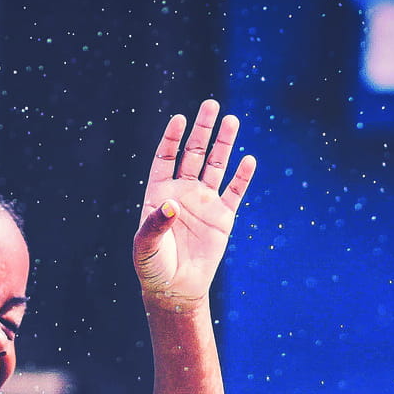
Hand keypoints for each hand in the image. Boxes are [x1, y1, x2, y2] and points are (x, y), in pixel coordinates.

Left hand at [133, 99, 256, 311]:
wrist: (175, 289)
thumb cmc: (153, 266)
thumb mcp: (145, 246)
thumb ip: (155, 224)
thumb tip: (172, 205)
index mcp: (159, 193)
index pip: (166, 158)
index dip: (172, 138)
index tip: (179, 119)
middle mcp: (183, 192)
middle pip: (194, 153)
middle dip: (202, 130)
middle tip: (211, 105)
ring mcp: (204, 202)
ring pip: (216, 166)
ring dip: (224, 144)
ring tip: (232, 120)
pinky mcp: (223, 217)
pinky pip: (235, 192)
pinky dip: (242, 177)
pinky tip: (248, 160)